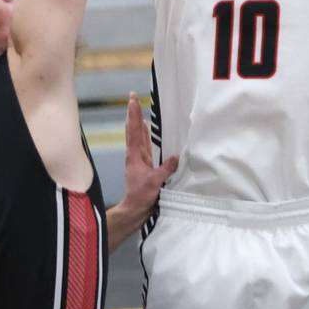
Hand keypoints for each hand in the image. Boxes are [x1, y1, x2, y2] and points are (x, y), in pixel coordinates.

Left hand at [117, 92, 177, 222]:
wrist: (134, 211)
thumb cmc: (141, 196)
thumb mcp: (154, 182)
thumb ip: (165, 169)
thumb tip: (176, 156)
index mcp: (135, 155)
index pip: (135, 130)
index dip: (134, 114)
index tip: (132, 99)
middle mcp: (135, 154)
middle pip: (134, 129)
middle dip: (133, 113)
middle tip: (132, 97)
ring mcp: (139, 159)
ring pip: (138, 136)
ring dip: (138, 122)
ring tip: (138, 108)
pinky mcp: (144, 165)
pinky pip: (145, 146)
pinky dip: (145, 135)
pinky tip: (147, 130)